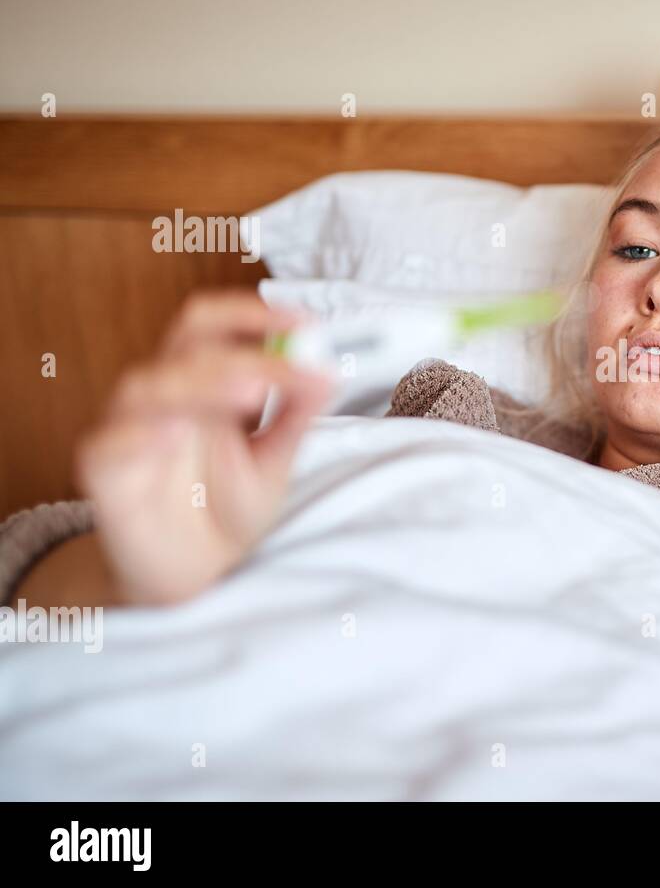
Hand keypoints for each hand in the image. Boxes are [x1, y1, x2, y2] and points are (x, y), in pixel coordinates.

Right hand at [75, 291, 332, 604]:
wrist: (194, 571)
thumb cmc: (228, 507)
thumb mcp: (274, 462)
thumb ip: (295, 418)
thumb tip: (327, 371)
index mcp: (205, 382)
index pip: (215, 325)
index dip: (254, 316)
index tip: (306, 324)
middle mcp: (165, 395)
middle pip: (188, 349)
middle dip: (239, 354)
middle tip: (281, 372)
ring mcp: (130, 429)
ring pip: (148, 387)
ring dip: (200, 385)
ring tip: (249, 394)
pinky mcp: (105, 472)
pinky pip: (109, 444)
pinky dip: (141, 435)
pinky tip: (173, 433)